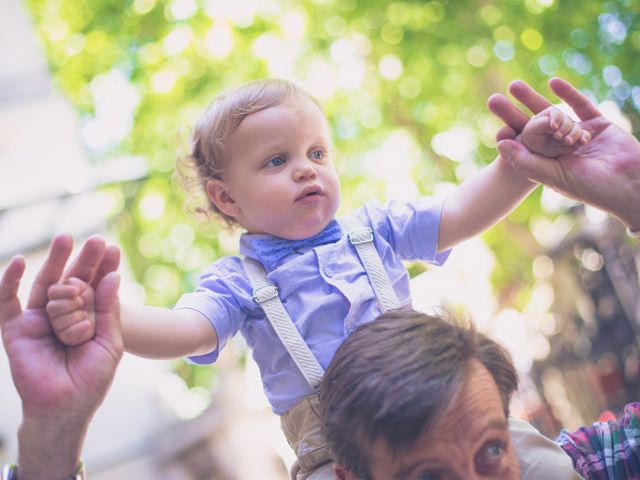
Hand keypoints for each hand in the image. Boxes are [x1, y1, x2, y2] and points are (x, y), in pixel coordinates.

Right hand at [0, 234, 122, 479]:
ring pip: (47, 285)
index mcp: (86, 317)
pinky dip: (11, 281)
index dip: (103, 268)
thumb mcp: (109, 341)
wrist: (67, 406)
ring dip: (56, 261)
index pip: (95, 287)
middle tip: (96, 239)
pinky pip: (9, 301)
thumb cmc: (92, 378)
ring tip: (67, 238)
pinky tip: (19, 261)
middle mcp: (63, 314)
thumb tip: (113, 276)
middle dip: (84, 260)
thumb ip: (109, 309)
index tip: (114, 250)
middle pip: (72, 280)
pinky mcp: (16, 329)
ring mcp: (39, 320)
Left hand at [488, 77, 639, 231]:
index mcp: (548, 163)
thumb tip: (499, 144)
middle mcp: (561, 149)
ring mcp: (579, 135)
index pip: (524, 145)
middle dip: (514, 113)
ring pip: (553, 113)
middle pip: (533, 126)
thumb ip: (527, 161)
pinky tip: (552, 82)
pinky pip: (580, 106)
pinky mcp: (598, 125)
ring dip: (534, 100)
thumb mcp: (554, 176)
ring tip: (513, 86)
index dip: (509, 134)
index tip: (495, 126)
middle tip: (493, 100)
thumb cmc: (592, 188)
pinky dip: (568, 94)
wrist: (631, 184)